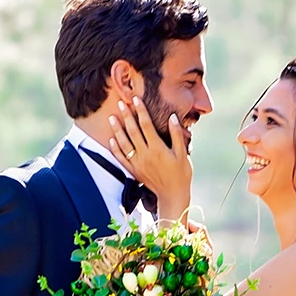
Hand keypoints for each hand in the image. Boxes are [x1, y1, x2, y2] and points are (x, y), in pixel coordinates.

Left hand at [108, 96, 191, 222]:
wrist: (172, 195)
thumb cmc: (181, 174)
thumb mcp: (183, 154)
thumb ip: (177, 135)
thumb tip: (173, 118)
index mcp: (158, 148)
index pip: (146, 125)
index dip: (140, 111)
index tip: (136, 99)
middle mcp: (145, 154)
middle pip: (133, 131)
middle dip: (126, 116)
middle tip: (120, 103)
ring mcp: (138, 163)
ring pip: (124, 143)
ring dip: (117, 130)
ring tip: (112, 118)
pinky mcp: (134, 171)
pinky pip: (121, 158)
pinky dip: (115, 148)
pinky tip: (111, 139)